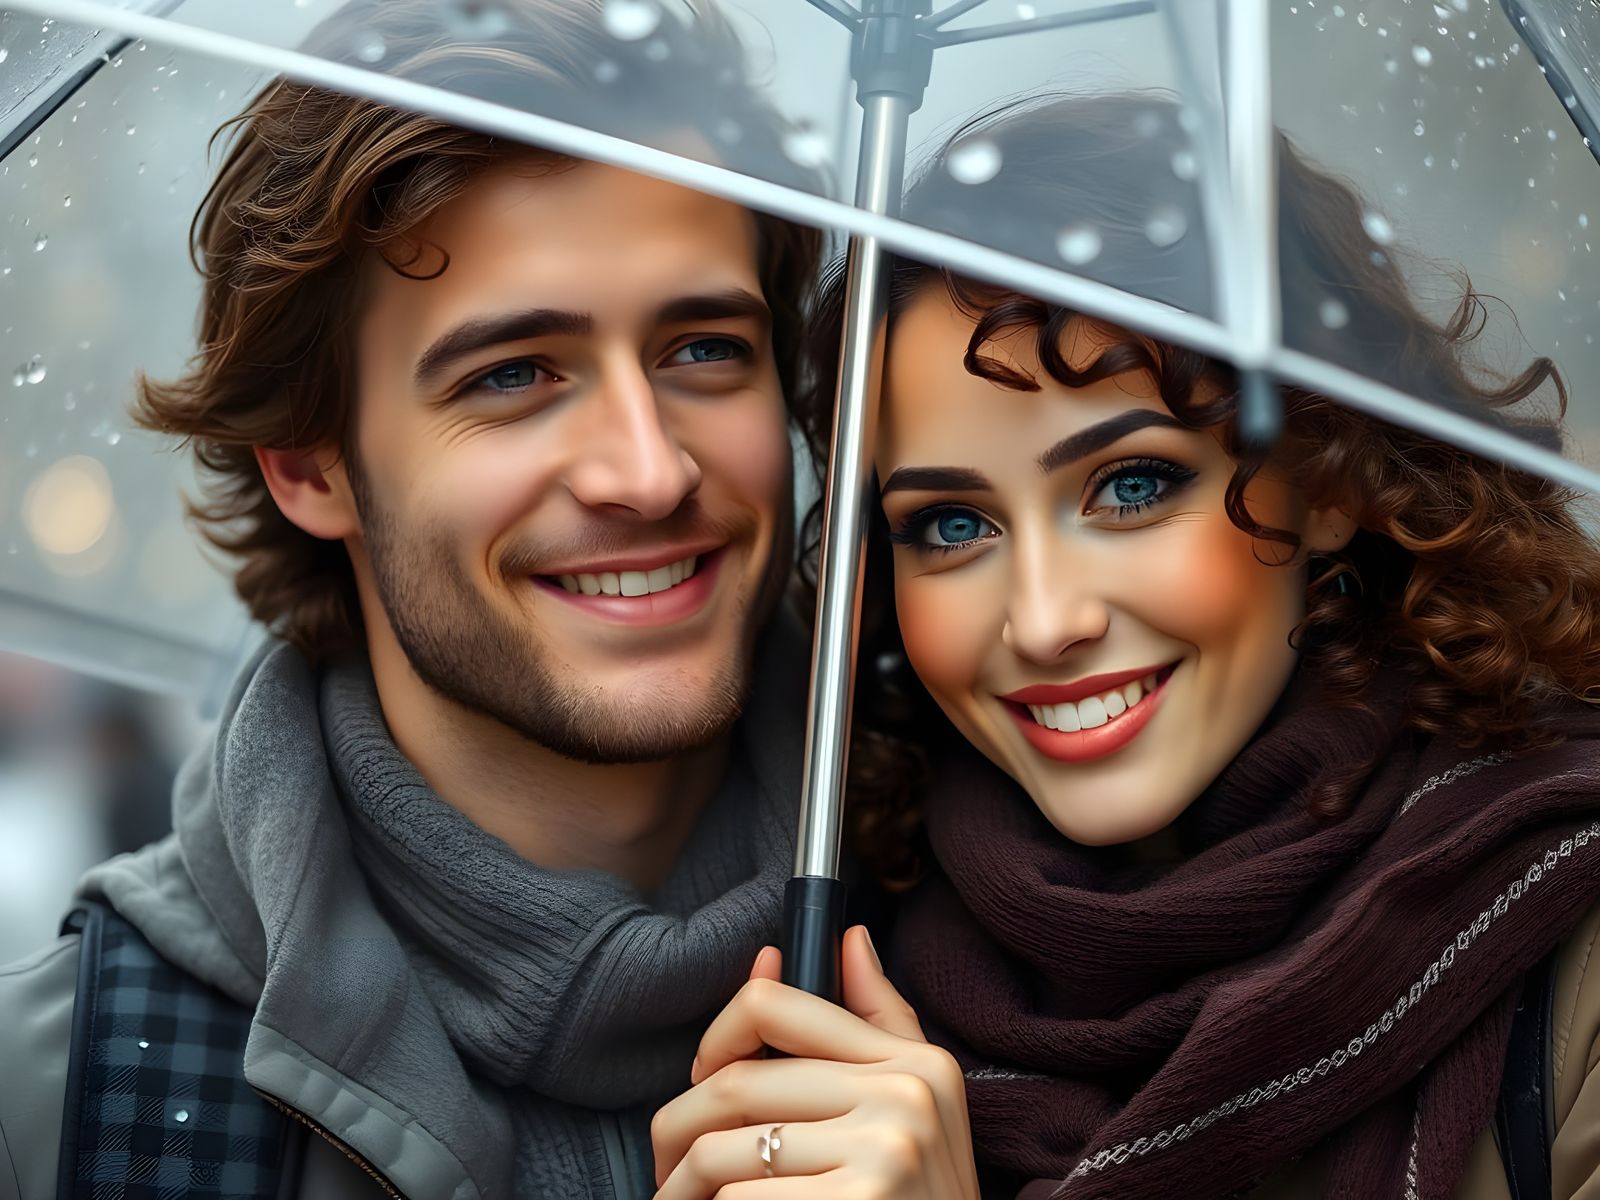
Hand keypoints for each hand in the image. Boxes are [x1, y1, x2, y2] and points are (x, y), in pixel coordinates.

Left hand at [651, 926, 979, 1198]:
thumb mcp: (921, 1111)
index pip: (776, 1006)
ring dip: (680, 1190)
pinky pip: (737, 1199)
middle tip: (665, 1168)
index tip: (701, 1076)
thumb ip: (880, 1022)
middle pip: (734, 1084)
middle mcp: (903, 1097)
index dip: (716, 1036)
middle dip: (676, 1130)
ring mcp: (882, 1154)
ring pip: (720, 1152)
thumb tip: (849, 937)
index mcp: (913, 1063)